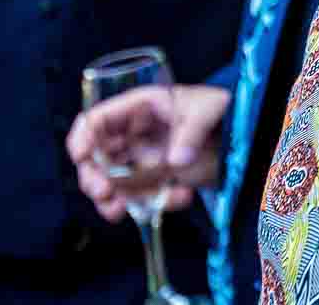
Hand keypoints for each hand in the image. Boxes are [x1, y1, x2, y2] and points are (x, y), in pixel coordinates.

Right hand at [67, 83, 230, 219]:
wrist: (238, 130)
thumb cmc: (218, 107)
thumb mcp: (209, 109)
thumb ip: (191, 132)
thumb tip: (175, 162)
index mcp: (139, 108)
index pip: (98, 119)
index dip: (83, 136)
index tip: (81, 156)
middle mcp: (133, 135)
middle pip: (95, 158)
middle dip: (93, 178)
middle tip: (104, 193)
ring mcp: (141, 159)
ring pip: (111, 183)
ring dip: (113, 199)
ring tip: (119, 212)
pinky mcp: (155, 180)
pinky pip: (140, 197)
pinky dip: (150, 205)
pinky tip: (178, 199)